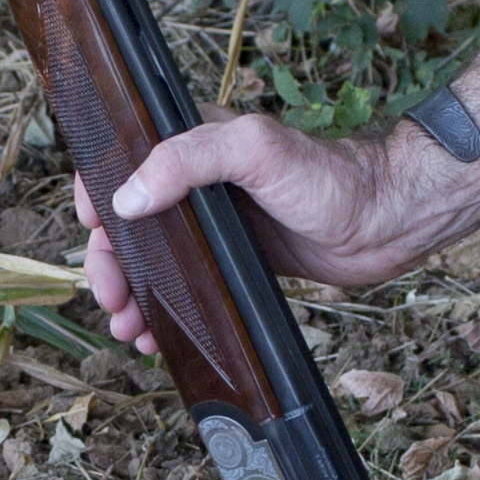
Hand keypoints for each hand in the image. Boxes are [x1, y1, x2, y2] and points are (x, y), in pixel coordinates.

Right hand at [75, 113, 414, 355]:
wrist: (387, 222)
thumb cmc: (331, 176)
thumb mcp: (256, 150)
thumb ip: (188, 159)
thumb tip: (127, 197)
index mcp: (195, 143)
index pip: (123, 159)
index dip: (97, 193)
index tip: (93, 228)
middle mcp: (198, 183)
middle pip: (129, 222)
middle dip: (110, 261)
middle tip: (111, 297)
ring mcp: (216, 226)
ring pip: (153, 261)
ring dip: (132, 294)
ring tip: (128, 329)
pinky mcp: (235, 263)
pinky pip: (186, 288)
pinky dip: (165, 312)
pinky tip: (157, 336)